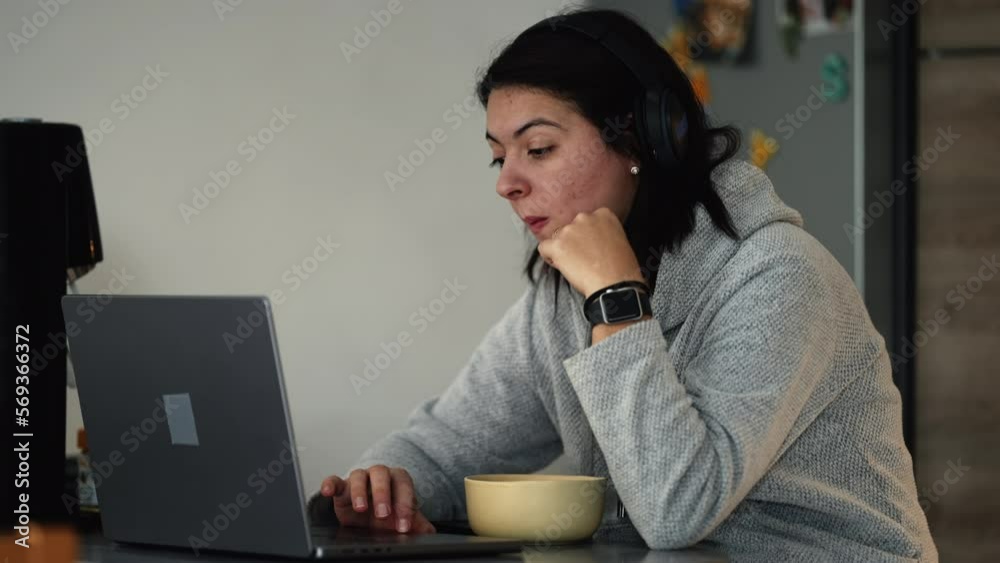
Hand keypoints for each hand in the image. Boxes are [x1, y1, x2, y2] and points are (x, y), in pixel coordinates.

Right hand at [320, 465, 436, 533]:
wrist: (369, 515)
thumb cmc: (388, 513)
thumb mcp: (401, 519)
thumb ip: (417, 523)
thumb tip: (430, 532)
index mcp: (397, 480)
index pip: (403, 485)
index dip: (404, 504)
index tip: (404, 525)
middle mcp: (378, 476)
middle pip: (381, 474)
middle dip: (383, 494)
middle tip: (383, 514)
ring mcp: (359, 479)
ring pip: (358, 476)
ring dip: (359, 491)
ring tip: (361, 508)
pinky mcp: (341, 488)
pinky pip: (334, 480)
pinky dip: (330, 484)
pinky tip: (328, 491)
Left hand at [537, 207, 645, 297]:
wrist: (614, 283)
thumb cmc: (621, 268)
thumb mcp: (619, 239)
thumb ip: (603, 233)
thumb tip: (590, 240)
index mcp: (603, 214)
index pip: (586, 221)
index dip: (586, 236)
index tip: (590, 248)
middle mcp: (584, 217)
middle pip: (571, 228)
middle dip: (573, 241)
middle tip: (583, 258)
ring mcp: (569, 230)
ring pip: (557, 238)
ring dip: (562, 250)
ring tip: (575, 265)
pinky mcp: (557, 245)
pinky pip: (543, 248)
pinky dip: (549, 257)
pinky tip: (561, 266)